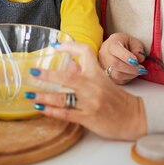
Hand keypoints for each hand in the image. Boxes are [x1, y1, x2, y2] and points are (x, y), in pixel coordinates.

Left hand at [26, 41, 146, 140]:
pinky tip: (40, 108)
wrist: (134, 117)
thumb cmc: (117, 98)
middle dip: (48, 75)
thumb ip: (84, 72)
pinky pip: (66, 113)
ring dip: (44, 95)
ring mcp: (91, 102)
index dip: (69, 46)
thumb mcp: (102, 80)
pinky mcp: (89, 118)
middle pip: (67, 77)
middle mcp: (93, 86)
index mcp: (97, 73)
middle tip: (33, 72)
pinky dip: (51, 111)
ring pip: (63, 98)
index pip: (85, 52)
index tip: (54, 47)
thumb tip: (68, 65)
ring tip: (29, 94)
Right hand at [98, 33, 146, 84]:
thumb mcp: (133, 42)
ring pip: (116, 75)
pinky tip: (132, 74)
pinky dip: (127, 78)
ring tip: (138, 71)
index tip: (136, 61)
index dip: (126, 57)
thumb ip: (138, 49)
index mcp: (111, 44)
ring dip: (130, 75)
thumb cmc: (123, 44)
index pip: (115, 50)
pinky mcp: (107, 75)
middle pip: (115, 64)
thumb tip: (139, 59)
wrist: (113, 48)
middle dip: (131, 68)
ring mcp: (104, 66)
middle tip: (142, 69)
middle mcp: (105, 55)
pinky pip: (117, 80)